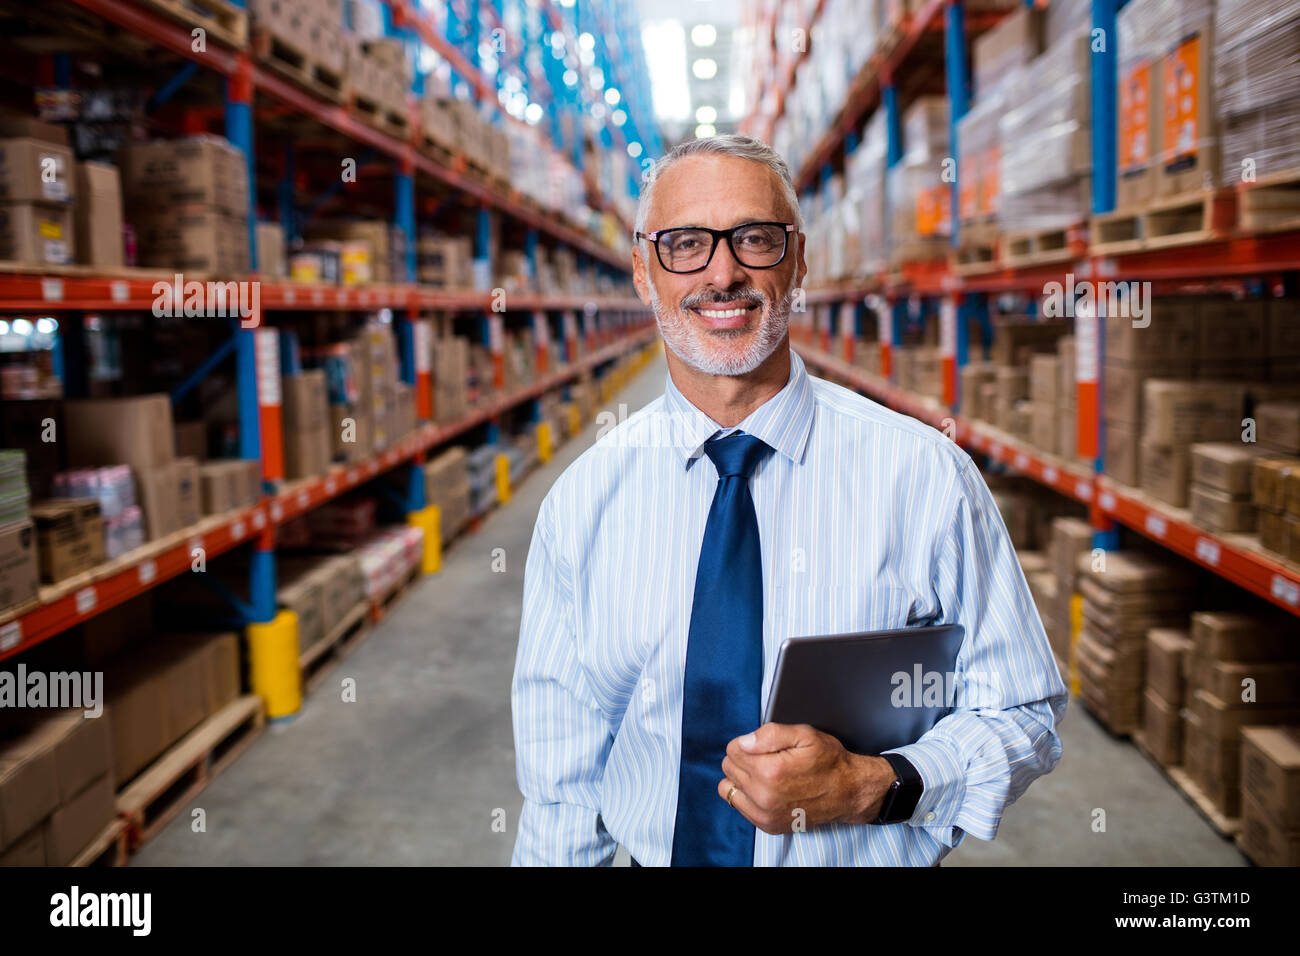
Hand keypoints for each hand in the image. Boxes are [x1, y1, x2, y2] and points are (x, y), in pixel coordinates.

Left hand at [718, 723, 897, 834]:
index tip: (763, 746)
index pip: (733, 749)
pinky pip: (739, 805)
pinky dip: (746, 795)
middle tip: (766, 758)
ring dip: (741, 777)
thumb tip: (744, 742)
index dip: (747, 742)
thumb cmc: (828, 761)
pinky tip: (765, 788)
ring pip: (728, 787)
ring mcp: (765, 813)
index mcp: (770, 771)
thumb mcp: (805, 735)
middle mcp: (764, 796)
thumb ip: (770, 734)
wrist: (848, 792)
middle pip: (729, 767)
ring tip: (762, 773)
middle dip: (743, 758)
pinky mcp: (767, 824)